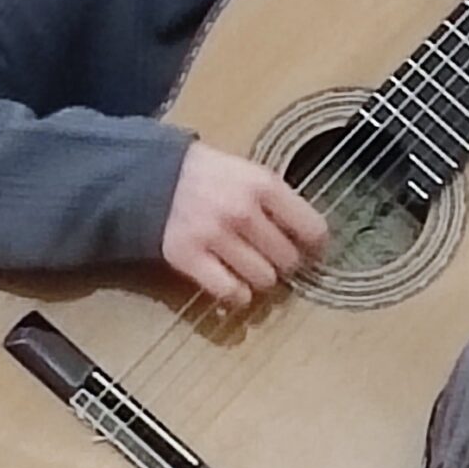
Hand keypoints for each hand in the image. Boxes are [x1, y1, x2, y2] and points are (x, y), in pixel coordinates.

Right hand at [160, 141, 329, 309]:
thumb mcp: (248, 172)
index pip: (312, 229)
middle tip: (274, 258)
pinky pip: (230, 292)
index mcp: (262, 184)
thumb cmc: (208, 175)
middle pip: (288, 259)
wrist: (152, 176)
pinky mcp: (189, 257)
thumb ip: (277, 201)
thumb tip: (312, 239)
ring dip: (261, 279)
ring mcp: (215, 236)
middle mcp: (242, 211)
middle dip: (285, 263)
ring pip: (263, 279)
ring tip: (251, 269)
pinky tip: (234, 285)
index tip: (311, 250)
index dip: (316, 245)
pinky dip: (237, 295)